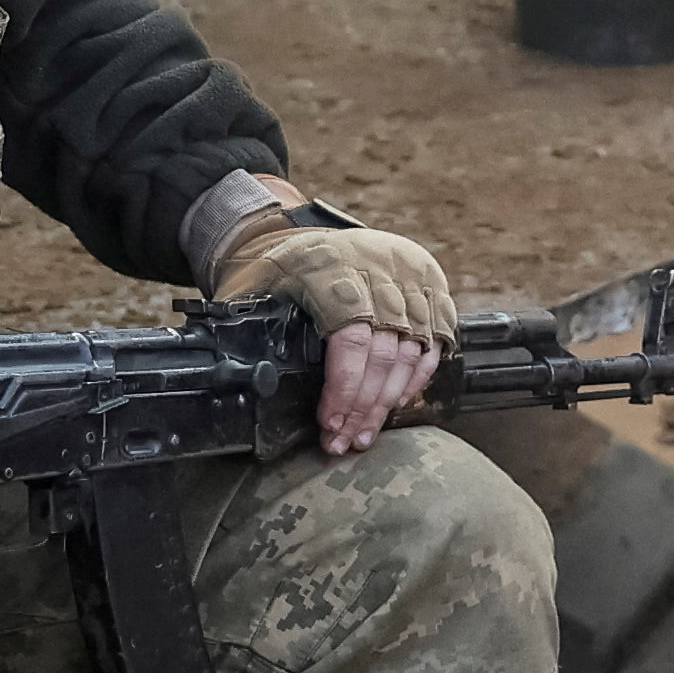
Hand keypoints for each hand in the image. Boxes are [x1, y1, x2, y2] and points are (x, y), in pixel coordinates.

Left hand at [216, 215, 456, 460]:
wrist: (311, 230)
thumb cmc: (281, 263)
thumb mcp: (258, 282)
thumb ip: (249, 322)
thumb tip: (240, 373)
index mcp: (334, 269)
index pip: (349, 339)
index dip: (343, 388)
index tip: (328, 422)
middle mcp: (380, 272)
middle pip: (381, 353)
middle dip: (362, 407)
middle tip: (343, 442)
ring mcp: (410, 280)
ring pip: (409, 353)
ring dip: (387, 401)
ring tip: (363, 435)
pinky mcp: (431, 288)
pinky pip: (433, 341)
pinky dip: (416, 377)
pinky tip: (394, 404)